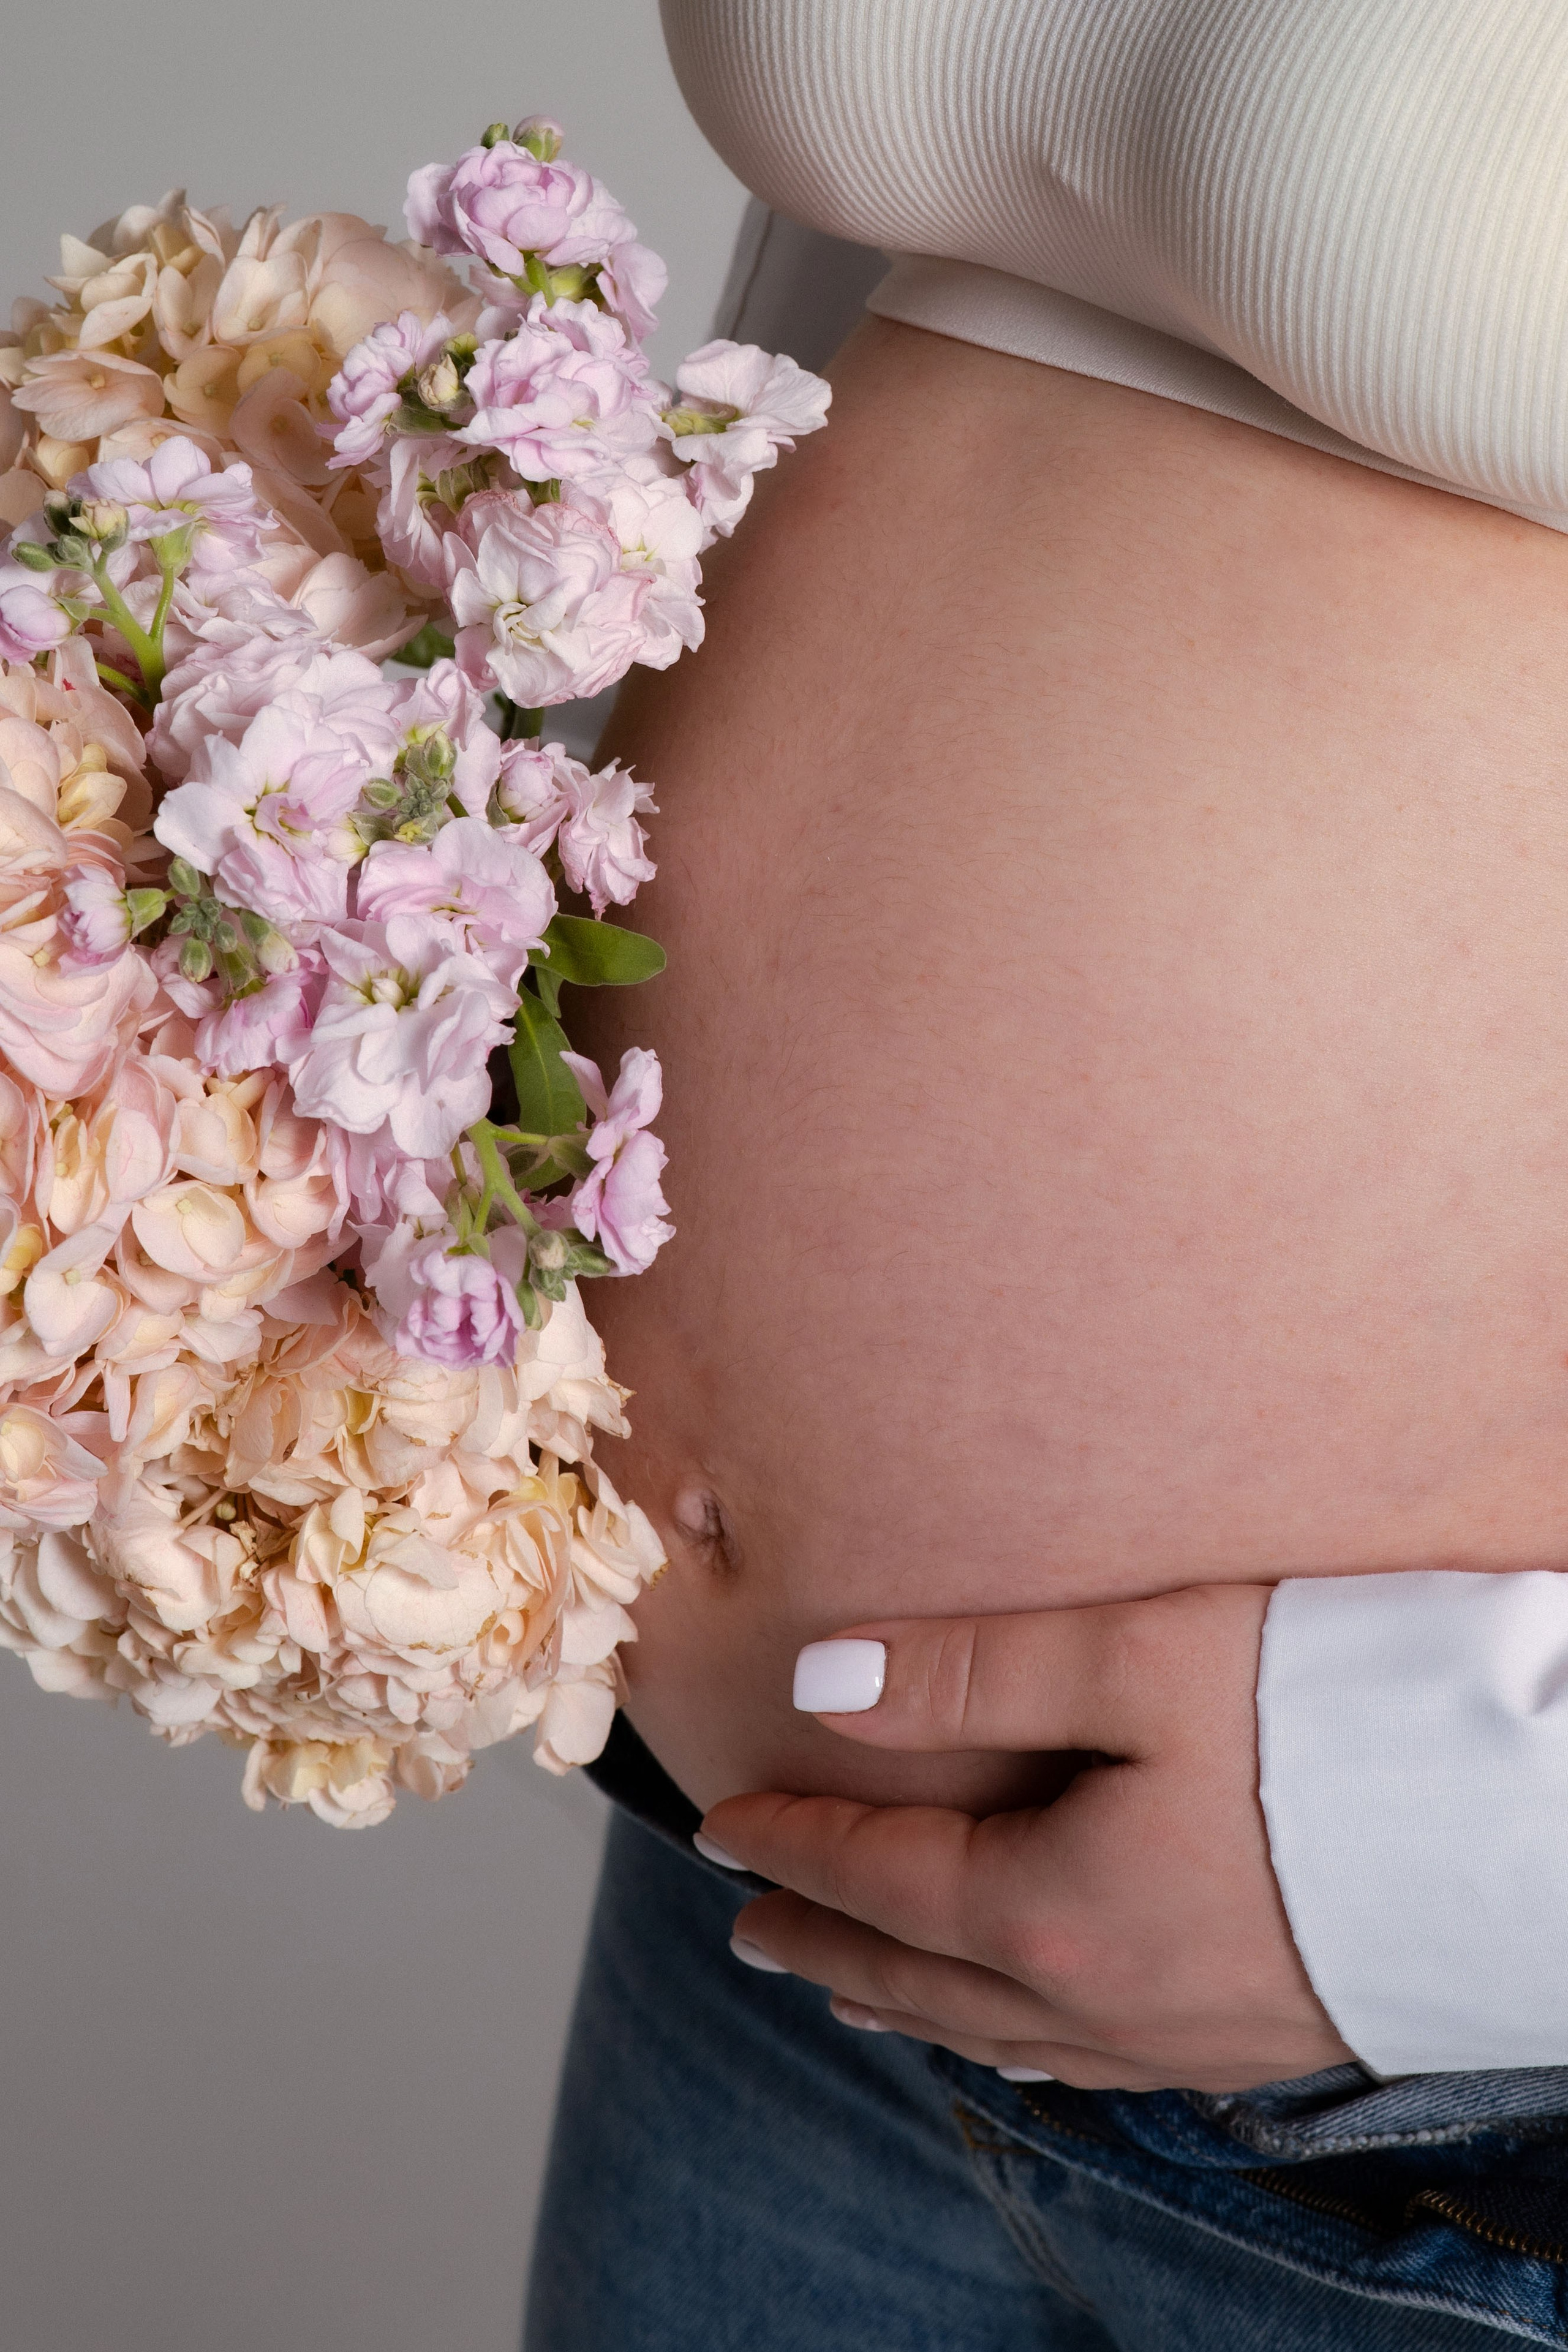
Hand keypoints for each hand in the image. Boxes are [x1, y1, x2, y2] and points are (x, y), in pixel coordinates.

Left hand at [701, 1584, 1351, 2091]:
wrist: (1543, 1828)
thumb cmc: (1343, 1715)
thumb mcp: (1144, 1657)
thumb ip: (972, 1672)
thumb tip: (818, 1685)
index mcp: (1060, 1911)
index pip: (884, 1880)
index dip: (795, 1846)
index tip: (721, 1826)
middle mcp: (1111, 1997)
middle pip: (923, 1977)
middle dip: (826, 1942)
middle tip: (749, 1924)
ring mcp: (1192, 2031)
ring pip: (1003, 2033)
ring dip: (910, 2003)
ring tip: (852, 1983)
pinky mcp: (1263, 2028)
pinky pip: (1091, 2057)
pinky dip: (1016, 2038)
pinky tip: (1022, 2027)